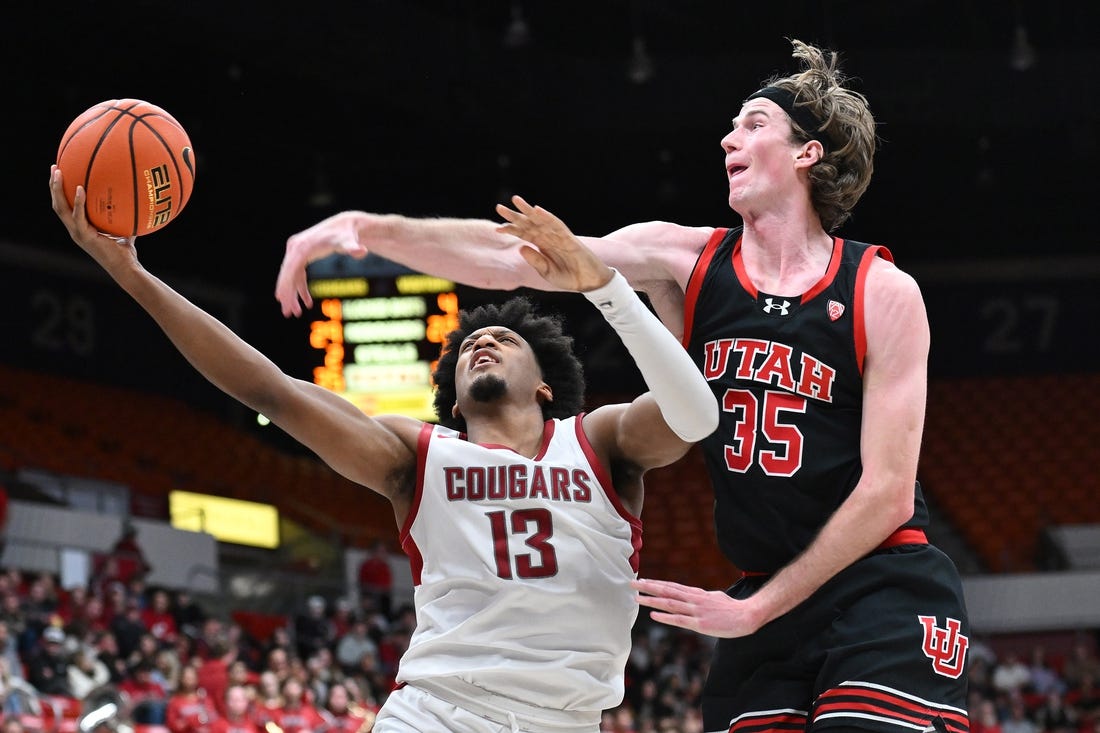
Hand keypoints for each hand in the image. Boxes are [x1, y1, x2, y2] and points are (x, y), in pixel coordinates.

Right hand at [49, 165, 138, 269]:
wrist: (126, 268)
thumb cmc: (126, 252)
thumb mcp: (124, 229)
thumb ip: (124, 217)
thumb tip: (135, 200)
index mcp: (80, 227)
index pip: (65, 206)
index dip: (60, 191)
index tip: (61, 173)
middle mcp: (75, 229)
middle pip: (57, 204)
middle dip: (53, 185)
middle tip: (54, 167)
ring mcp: (77, 234)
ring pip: (61, 208)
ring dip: (57, 189)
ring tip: (58, 172)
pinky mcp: (84, 237)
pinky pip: (78, 216)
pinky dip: (78, 202)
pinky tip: (80, 188)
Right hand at [277, 211, 368, 317]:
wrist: (346, 225)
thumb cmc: (347, 234)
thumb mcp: (349, 242)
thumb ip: (353, 247)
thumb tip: (362, 251)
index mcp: (302, 246)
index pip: (289, 268)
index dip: (285, 285)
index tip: (281, 300)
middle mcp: (295, 247)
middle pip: (287, 274)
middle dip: (287, 294)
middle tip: (287, 313)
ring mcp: (297, 251)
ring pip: (291, 277)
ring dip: (292, 295)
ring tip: (295, 313)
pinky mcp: (301, 255)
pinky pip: (298, 275)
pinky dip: (301, 289)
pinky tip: (307, 303)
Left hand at [495, 195, 613, 291]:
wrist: (589, 282)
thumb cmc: (569, 277)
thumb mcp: (547, 272)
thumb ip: (535, 261)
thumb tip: (521, 247)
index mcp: (542, 246)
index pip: (524, 234)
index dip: (511, 230)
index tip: (497, 229)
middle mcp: (548, 238)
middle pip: (529, 224)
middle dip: (515, 215)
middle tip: (499, 207)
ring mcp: (558, 236)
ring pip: (541, 220)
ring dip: (528, 210)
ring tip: (515, 201)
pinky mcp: (569, 238)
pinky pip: (557, 225)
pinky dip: (547, 217)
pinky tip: (537, 210)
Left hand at [632, 577, 764, 637]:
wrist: (747, 616)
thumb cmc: (731, 608)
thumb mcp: (714, 597)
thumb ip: (702, 597)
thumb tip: (694, 596)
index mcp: (696, 594)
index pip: (672, 586)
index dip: (656, 584)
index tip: (643, 581)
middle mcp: (693, 599)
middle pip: (667, 591)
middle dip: (648, 588)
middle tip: (633, 584)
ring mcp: (696, 611)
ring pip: (669, 604)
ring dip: (652, 601)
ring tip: (637, 598)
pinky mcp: (700, 624)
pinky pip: (679, 620)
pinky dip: (665, 617)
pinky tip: (653, 616)